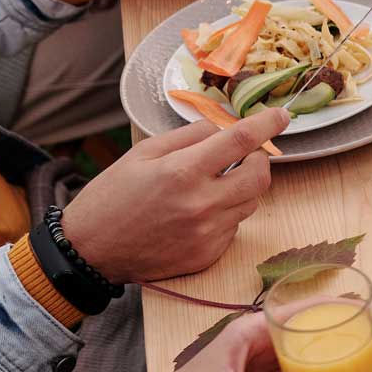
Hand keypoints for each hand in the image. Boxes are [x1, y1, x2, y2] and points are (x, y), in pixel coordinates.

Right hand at [61, 108, 289, 283]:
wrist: (90, 251)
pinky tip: (196, 214)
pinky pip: (234, 226)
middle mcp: (202, 204)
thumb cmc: (112, 196)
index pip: (242, 140)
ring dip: (241, 188)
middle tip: (242, 155)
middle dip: (259, 159)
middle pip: (260, 175)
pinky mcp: (208, 255)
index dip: (267, 124)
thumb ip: (189, 137)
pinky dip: (224, 214)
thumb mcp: (143, 153)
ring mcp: (208, 233)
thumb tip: (224, 127)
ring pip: (250, 202)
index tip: (281, 116)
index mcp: (183, 172)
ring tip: (210, 186)